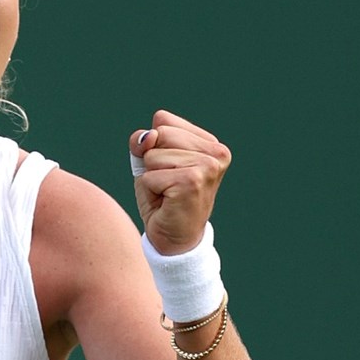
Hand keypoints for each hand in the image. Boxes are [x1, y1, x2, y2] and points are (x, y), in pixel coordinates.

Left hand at [128, 110, 230, 254]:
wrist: (174, 240)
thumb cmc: (162, 199)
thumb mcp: (148, 162)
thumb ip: (143, 141)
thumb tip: (147, 138)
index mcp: (210, 142)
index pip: (162, 119)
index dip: (152, 144)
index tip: (168, 168)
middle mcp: (216, 151)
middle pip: (159, 133)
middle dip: (152, 161)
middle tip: (166, 184)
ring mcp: (207, 166)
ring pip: (152, 156)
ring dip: (151, 178)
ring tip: (167, 194)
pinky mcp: (192, 182)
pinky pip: (149, 177)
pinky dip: (149, 192)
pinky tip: (167, 202)